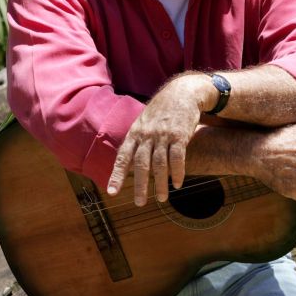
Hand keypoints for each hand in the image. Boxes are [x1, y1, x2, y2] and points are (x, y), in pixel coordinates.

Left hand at [107, 73, 215, 205]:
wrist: (182, 92)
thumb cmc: (162, 110)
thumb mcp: (144, 121)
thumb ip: (137, 140)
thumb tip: (128, 161)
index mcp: (135, 132)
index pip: (123, 157)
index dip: (117, 175)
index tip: (112, 192)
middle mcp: (147, 134)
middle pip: (141, 164)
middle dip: (140, 186)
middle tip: (140, 203)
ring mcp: (163, 135)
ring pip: (160, 164)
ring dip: (161, 183)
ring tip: (161, 198)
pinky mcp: (179, 135)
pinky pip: (177, 158)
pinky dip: (177, 172)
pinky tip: (177, 184)